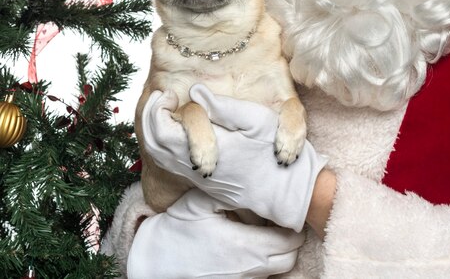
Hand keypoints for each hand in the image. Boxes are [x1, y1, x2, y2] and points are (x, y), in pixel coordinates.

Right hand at [127, 189, 303, 278]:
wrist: (155, 261)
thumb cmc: (178, 228)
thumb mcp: (202, 202)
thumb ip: (231, 192)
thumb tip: (255, 180)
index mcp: (243, 244)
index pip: (289, 239)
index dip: (293, 224)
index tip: (287, 209)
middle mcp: (248, 267)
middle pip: (290, 257)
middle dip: (291, 238)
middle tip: (281, 219)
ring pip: (279, 270)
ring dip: (280, 252)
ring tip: (268, 231)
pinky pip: (263, 278)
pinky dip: (266, 263)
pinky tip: (253, 246)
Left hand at [141, 87, 326, 230]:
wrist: (283, 188)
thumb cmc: (271, 149)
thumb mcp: (254, 120)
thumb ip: (223, 105)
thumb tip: (195, 90)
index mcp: (202, 149)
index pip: (161, 131)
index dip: (158, 109)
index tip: (170, 94)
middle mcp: (193, 166)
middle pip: (153, 145)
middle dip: (150, 118)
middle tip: (159, 98)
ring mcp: (196, 177)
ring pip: (160, 157)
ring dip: (155, 132)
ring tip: (164, 111)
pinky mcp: (202, 182)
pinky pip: (171, 165)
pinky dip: (164, 145)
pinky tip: (177, 132)